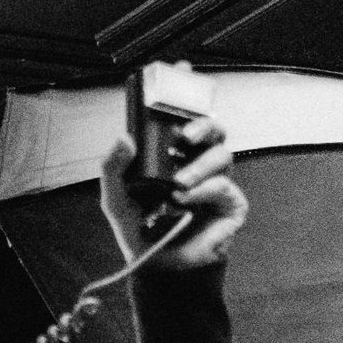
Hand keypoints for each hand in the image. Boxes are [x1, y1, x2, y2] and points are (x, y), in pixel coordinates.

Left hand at [99, 101, 246, 272]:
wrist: (157, 271)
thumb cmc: (140, 232)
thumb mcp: (115, 199)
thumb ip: (111, 168)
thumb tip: (123, 137)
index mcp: (176, 155)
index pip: (185, 116)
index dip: (186, 92)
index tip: (182, 71)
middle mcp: (199, 164)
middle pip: (214, 128)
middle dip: (203, 123)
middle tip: (185, 134)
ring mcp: (218, 184)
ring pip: (223, 154)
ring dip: (199, 166)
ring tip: (178, 184)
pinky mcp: (231, 206)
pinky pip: (224, 187)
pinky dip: (204, 191)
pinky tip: (185, 201)